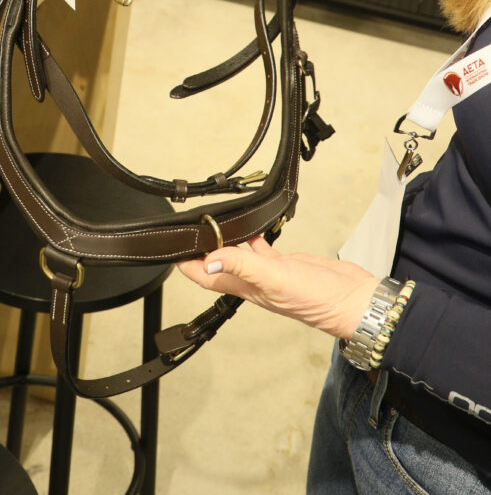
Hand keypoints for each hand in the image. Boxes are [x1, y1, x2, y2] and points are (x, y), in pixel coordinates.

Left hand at [179, 237, 377, 339]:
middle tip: (189, 231)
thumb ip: (242, 267)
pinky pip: (263, 251)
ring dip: (226, 242)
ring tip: (214, 225)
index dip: (187, 264)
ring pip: (239, 256)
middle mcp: (255, 282)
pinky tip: (253, 229)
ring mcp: (270, 273)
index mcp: (247, 288)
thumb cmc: (318, 300)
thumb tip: (208, 260)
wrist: (353, 301)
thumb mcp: (275, 280)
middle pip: (218, 265)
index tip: (172, 248)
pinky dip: (254, 239)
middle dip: (201, 250)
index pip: (206, 276)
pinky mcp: (287, 264)